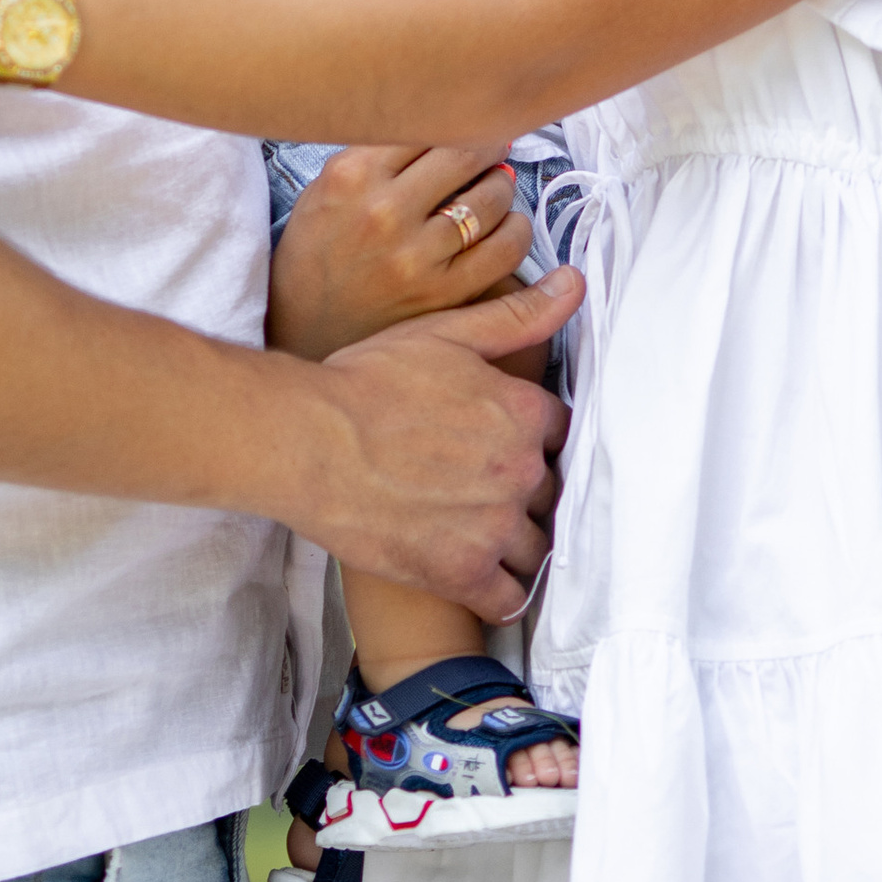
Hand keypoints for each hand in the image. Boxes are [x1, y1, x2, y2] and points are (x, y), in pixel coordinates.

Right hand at [268, 141, 533, 359]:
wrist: (302, 329)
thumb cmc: (318, 253)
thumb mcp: (326, 188)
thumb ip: (377, 154)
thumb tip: (443, 120)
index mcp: (351, 174)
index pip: (426, 122)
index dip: (455, 119)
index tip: (467, 121)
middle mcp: (384, 211)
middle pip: (465, 154)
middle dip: (488, 145)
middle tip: (494, 147)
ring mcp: (415, 255)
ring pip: (490, 199)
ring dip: (502, 186)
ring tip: (498, 186)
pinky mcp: (441, 293)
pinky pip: (503, 250)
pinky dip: (514, 231)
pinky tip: (507, 226)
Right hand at [299, 266, 578, 615]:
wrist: (306, 443)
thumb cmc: (366, 382)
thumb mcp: (446, 334)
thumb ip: (518, 316)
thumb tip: (575, 285)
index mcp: (523, 412)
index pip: (559, 433)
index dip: (530, 436)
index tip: (499, 441)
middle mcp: (520, 470)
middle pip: (549, 490)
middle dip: (522, 489)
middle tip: (479, 485)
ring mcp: (494, 526)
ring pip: (534, 546)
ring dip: (514, 542)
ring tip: (476, 532)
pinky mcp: (462, 573)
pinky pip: (509, 596)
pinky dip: (498, 591)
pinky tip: (477, 577)